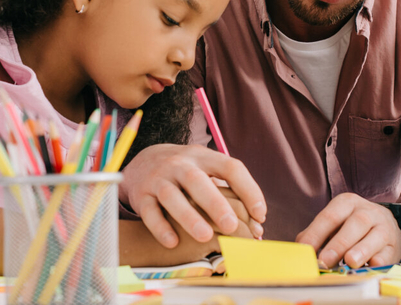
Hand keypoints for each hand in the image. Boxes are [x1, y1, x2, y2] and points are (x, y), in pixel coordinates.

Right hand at [120, 144, 265, 247]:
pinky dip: (160, 227)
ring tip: (205, 236)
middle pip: (197, 180)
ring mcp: (158, 178)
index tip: (260, 215)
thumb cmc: (187, 173)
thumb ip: (230, 193)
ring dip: (188, 216)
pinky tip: (173, 242)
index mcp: (204, 157)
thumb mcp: (208, 171)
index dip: (248, 189)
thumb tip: (258, 225)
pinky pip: (148, 211)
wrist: (143, 162)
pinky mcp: (141, 194)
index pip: (230, 167)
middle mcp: (180, 164)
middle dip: (215, 203)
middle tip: (231, 225)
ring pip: (171, 195)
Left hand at [295, 193, 400, 268]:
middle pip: (355, 224)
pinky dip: (378, 262)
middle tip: (325, 261)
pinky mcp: (394, 246)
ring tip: (349, 262)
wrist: (388, 225)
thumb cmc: (352, 226)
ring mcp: (384, 228)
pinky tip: (369, 267)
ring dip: (361, 250)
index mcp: (347, 203)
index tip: (306, 251)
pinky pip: (387, 253)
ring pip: (375, 236)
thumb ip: (316, 234)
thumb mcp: (335, 222)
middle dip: (338, 244)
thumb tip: (299, 250)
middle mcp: (367, 212)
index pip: (330, 216)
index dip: (316, 234)